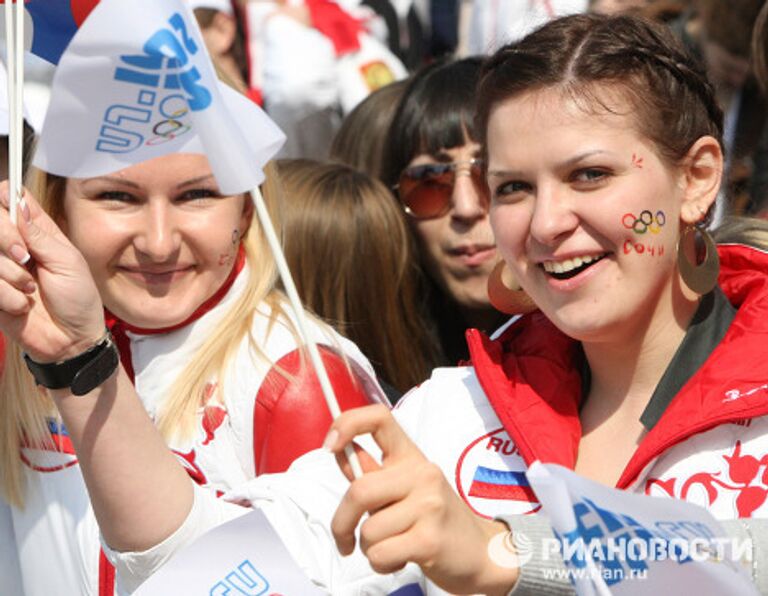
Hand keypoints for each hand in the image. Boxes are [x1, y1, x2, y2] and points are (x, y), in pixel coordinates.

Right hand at [0, 183, 104, 361]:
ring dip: (9, 274)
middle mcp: (14, 246)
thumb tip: (17, 202)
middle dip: (4, 237)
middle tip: (24, 257)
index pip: (8, 198)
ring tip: (31, 290)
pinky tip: (22, 306)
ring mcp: (0, 270)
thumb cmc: (78, 300)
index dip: (4, 198)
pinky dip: (6, 296)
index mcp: (38, 232)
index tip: (11, 209)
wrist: (72, 340)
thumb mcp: (68, 263)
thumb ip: (40, 235)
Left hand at [326, 404, 518, 594]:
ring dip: (368, 548)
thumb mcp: (406, 488)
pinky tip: (399, 559)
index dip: (347, 424)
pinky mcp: (430, 539)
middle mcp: (422, 474)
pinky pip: (380, 554)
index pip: (379, 418)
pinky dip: (380, 564)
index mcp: (412, 456)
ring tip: (392, 546)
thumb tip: (339, 451)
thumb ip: (373, 473)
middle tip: (345, 539)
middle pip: (359, 490)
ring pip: (368, 530)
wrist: (481, 552)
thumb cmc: (436, 519)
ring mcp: (429, 505)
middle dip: (342, 523)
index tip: (329, 446)